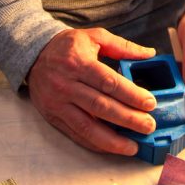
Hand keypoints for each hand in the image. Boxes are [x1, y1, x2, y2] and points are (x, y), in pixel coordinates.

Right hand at [27, 28, 156, 154]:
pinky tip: (112, 147)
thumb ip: (122, 46)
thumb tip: (149, 53)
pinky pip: (76, 134)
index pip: (109, 83)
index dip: (131, 95)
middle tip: (148, 126)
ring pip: (88, 126)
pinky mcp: (53, 116)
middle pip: (101, 107)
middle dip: (128, 119)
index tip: (150, 103)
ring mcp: (58, 103)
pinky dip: (95, 144)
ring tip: (133, 146)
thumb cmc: (67, 45)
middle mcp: (67, 85)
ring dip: (113, 140)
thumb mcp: (94, 36)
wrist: (33, 54)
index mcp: (79, 63)